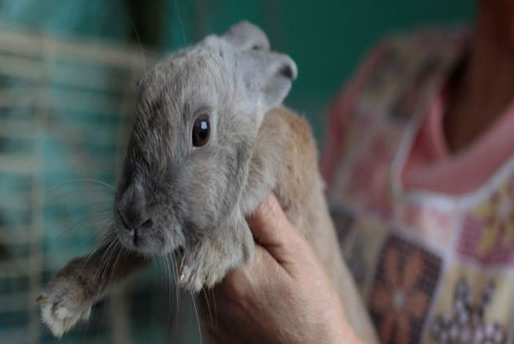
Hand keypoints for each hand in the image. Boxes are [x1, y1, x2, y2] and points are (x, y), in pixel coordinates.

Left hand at [203, 193, 360, 343]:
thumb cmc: (313, 307)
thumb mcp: (297, 254)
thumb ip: (266, 219)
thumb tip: (246, 184)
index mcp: (230, 270)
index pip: (206, 224)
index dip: (219, 206)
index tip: (235, 194)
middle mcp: (211, 295)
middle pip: (200, 247)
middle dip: (218, 230)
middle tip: (247, 227)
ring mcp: (210, 317)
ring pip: (202, 270)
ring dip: (217, 256)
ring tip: (250, 256)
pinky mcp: (212, 333)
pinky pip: (207, 295)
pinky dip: (221, 283)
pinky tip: (248, 283)